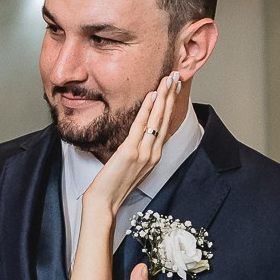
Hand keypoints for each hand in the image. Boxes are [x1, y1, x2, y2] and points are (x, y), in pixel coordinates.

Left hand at [82, 74, 181, 220]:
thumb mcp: (129, 165)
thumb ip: (136, 150)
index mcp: (154, 156)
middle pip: (165, 119)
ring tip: (168, 80)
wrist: (104, 203)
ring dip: (163, 97)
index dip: (170, 105)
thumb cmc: (112, 186)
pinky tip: (152, 96)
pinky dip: (147, 110)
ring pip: (157, 120)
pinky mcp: (131, 152)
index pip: (165, 125)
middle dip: (171, 96)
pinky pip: (141, 126)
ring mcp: (144, 153)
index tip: (173, 88)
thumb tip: (136, 136)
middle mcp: (153, 154)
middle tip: (175, 76)